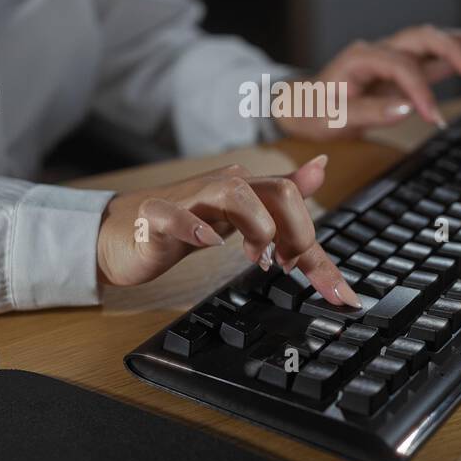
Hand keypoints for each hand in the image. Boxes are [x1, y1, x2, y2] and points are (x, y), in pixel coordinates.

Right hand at [96, 155, 360, 305]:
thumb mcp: (241, 217)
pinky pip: (176, 215)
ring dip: (257, 227)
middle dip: (296, 233)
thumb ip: (283, 204)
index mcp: (247, 188)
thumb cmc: (185, 223)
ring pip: (234, 192)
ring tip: (258, 258)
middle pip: (277, 191)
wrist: (123, 233)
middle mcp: (223, 186)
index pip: (296, 203)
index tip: (337, 292)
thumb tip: (321, 168)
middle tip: (289, 268)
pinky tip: (210, 243)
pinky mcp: (156, 216)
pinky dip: (196, 228)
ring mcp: (190, 198)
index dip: (317, 245)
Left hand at [274, 26, 460, 140]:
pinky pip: (438, 55)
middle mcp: (382, 50)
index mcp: (361, 57)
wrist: (306, 105)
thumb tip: (406, 110)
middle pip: (423, 38)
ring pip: (435, 41)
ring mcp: (396, 56)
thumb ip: (370, 112)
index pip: (400, 66)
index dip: (419, 90)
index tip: (433, 117)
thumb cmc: (317, 111)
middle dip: (453, 49)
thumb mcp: (335, 118)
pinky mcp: (407, 67)